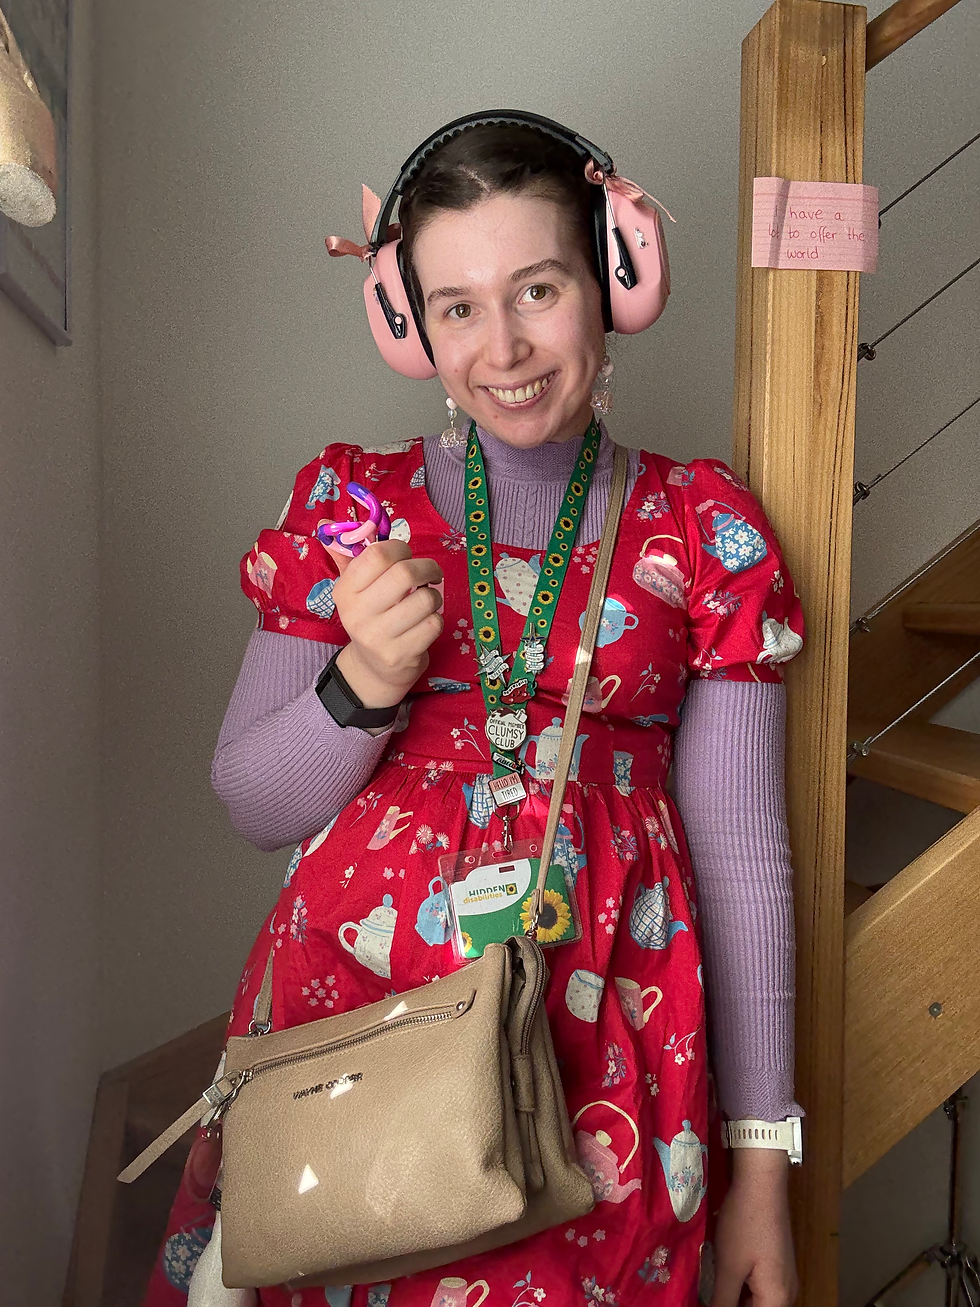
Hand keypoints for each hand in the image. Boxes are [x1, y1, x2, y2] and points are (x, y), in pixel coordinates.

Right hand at [331, 540, 443, 708]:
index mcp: (345, 591)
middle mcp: (357, 614)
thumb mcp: (353, 588)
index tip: (406, 555)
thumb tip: (323, 524)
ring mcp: (378, 637)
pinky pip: (434, 624)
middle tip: (430, 573)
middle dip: (427, 567)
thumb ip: (345, 555)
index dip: (400, 548)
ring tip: (426, 601)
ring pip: (426, 599)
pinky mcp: (400, 655)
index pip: (377, 555)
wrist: (373, 668)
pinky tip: (425, 623)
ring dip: (434, 596)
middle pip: (405, 574)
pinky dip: (436, 619)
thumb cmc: (370, 617)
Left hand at [710, 1150, 797, 1306]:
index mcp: (778, 1299)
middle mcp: (787, 1293)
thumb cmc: (745, 1224)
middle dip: (732, 1304)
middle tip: (709, 1294)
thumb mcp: (729, 1267)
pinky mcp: (777, 1263)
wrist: (762, 1183)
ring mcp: (784, 1277)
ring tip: (715, 1284)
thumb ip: (722, 1301)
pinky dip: (741, 1285)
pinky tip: (724, 1272)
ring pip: (757, 1300)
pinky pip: (759, 1286)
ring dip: (735, 1296)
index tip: (709, 1301)